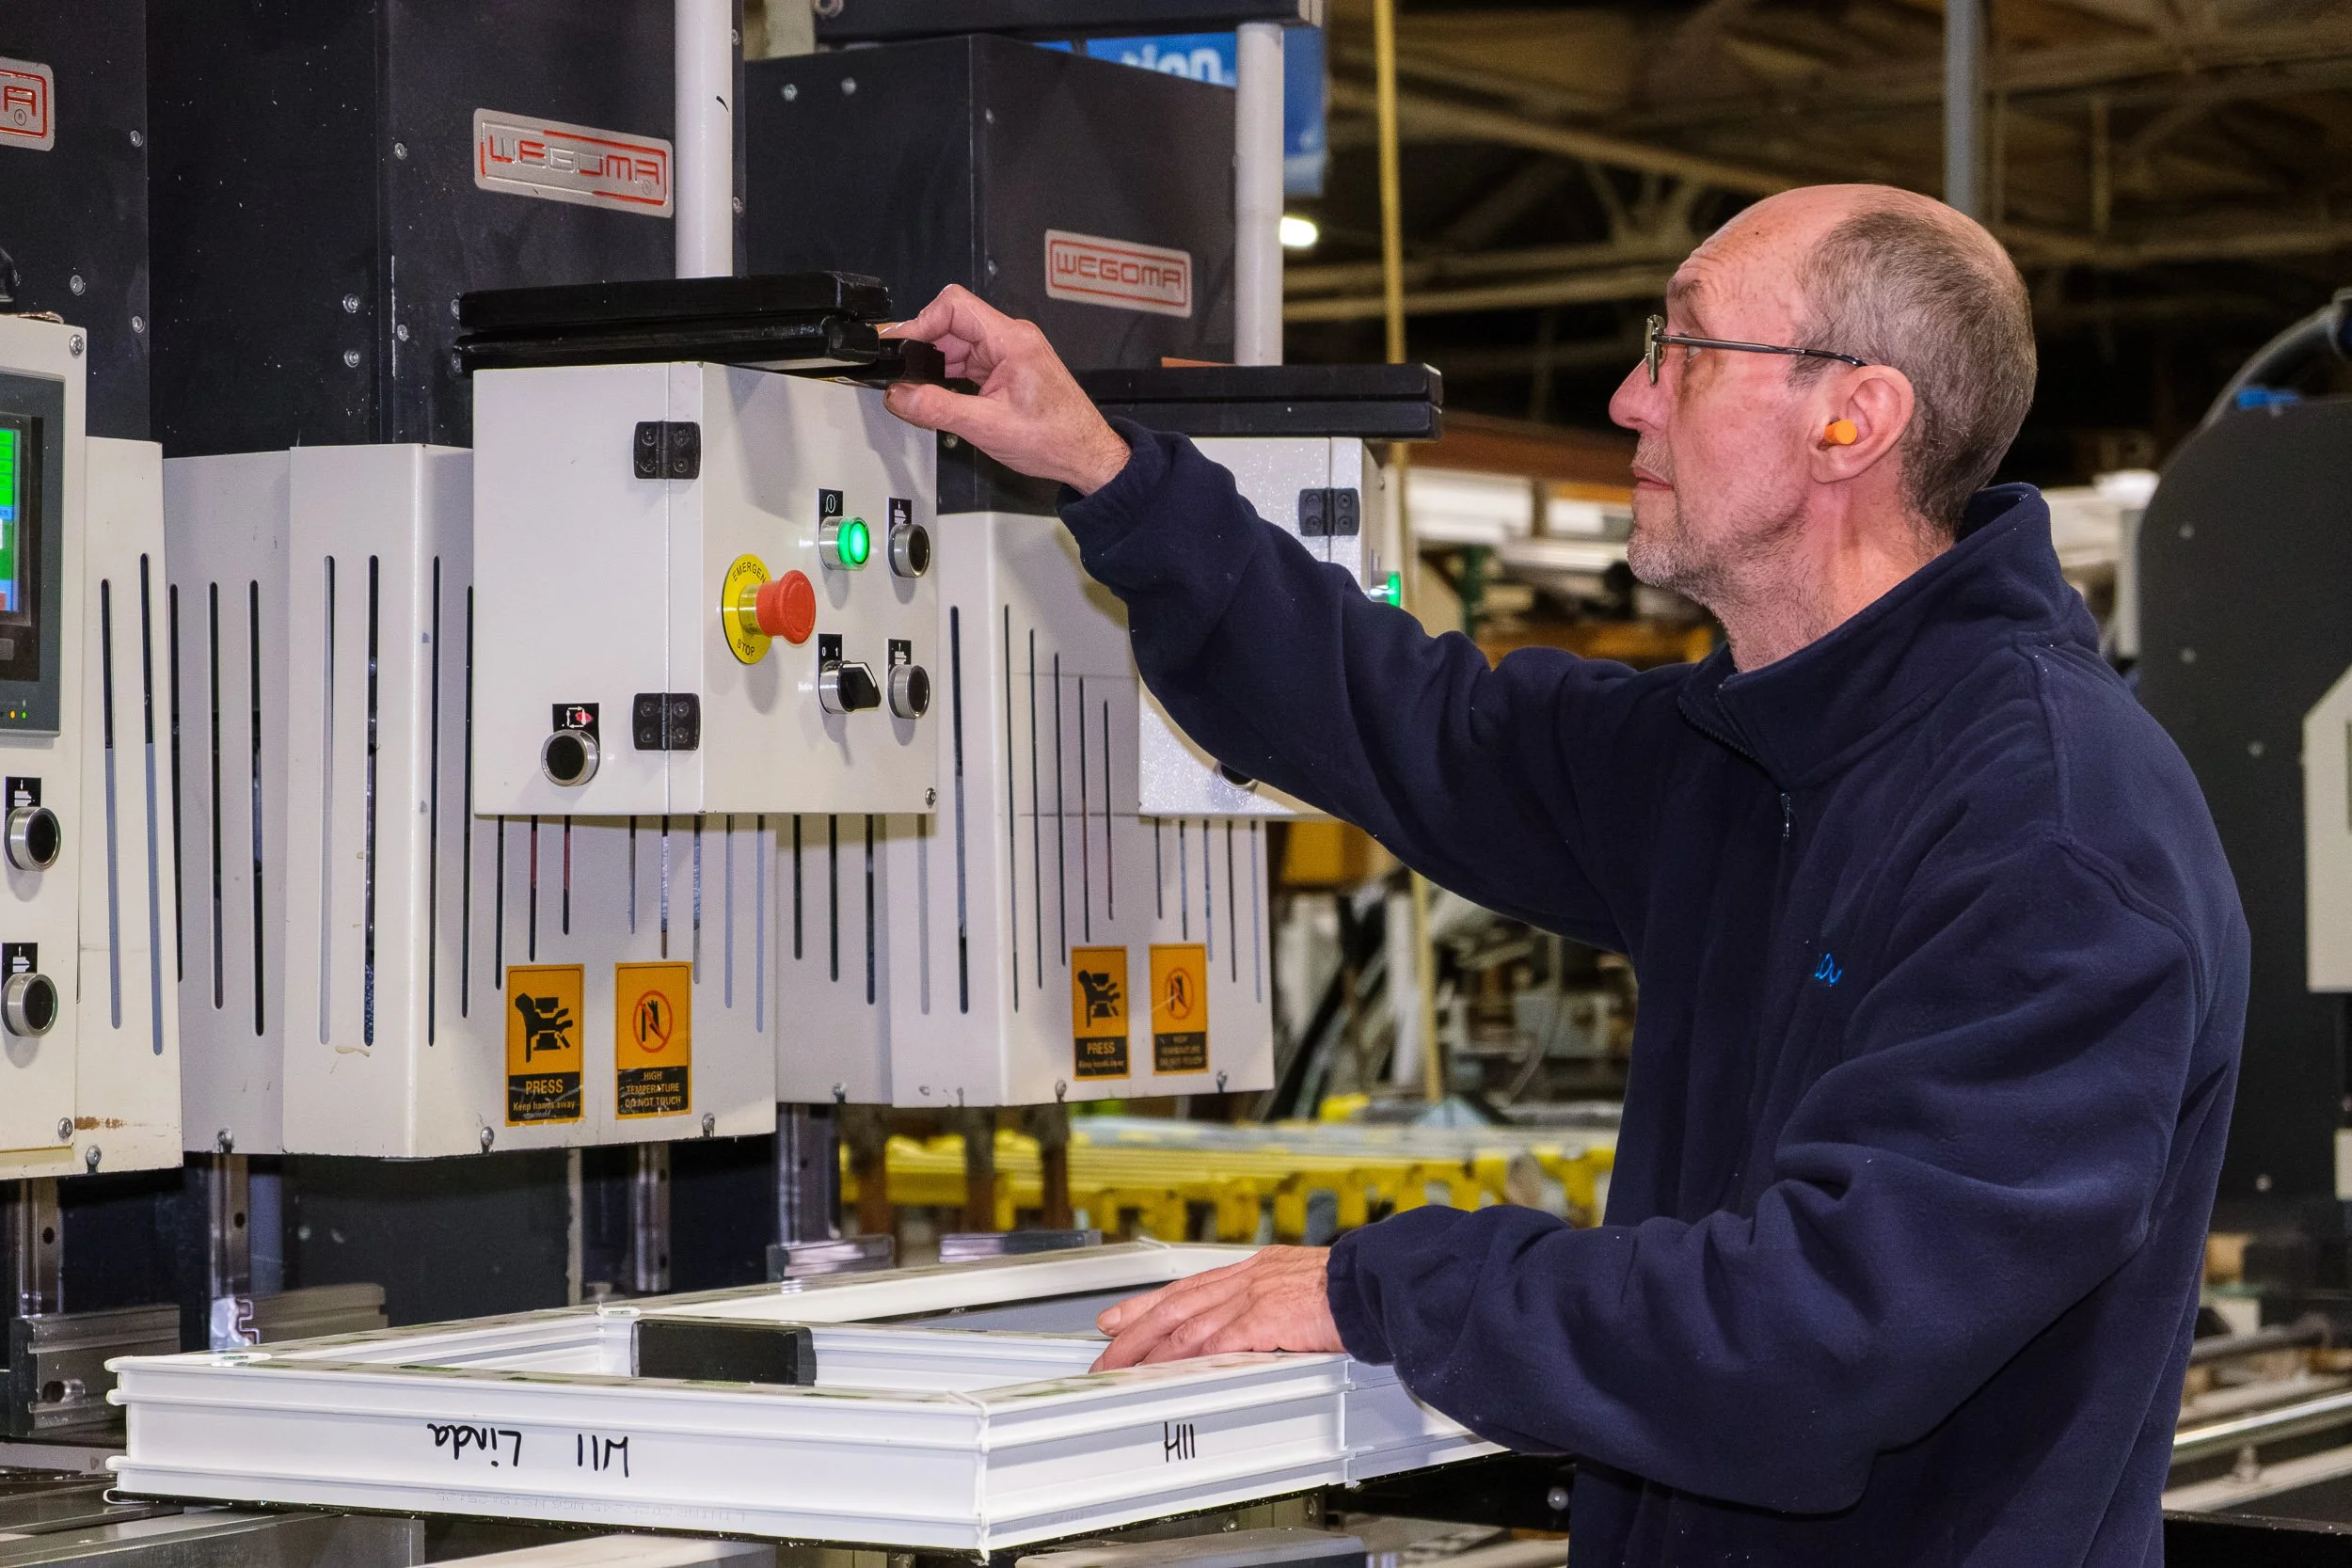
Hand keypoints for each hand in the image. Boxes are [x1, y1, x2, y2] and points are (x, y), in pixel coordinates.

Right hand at [880, 285, 1131, 494]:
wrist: (1085, 455)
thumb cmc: (1055, 439)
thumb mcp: (986, 427)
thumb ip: (937, 408)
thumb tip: (899, 395)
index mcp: (1012, 340)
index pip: (954, 306)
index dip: (920, 322)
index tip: (898, 347)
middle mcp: (1011, 338)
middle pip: (952, 323)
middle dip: (924, 348)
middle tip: (900, 373)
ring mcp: (1009, 352)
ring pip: (958, 344)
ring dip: (935, 365)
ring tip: (916, 391)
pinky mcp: (1007, 368)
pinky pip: (969, 362)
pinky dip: (949, 376)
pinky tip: (938, 396)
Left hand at [1091, 1247, 1341, 1370]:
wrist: (1373, 1282)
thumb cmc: (1350, 1288)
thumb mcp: (1301, 1286)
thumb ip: (1273, 1306)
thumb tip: (1257, 1328)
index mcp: (1254, 1271)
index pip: (1188, 1288)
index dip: (1148, 1304)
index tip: (1119, 1317)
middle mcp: (1245, 1280)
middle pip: (1175, 1305)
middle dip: (1134, 1330)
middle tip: (1104, 1350)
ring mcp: (1251, 1298)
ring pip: (1185, 1325)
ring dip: (1148, 1350)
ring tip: (1122, 1368)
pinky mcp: (1263, 1320)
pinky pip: (1214, 1342)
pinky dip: (1185, 1358)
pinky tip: (1165, 1371)